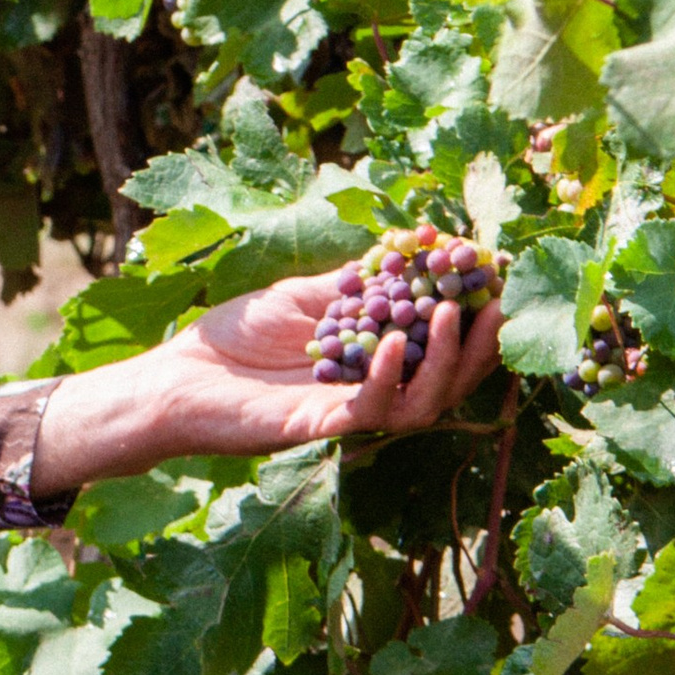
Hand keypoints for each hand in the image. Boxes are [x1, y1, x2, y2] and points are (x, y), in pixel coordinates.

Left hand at [33, 266, 502, 497]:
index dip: (471, 315)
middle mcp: (370, 392)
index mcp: (372, 362)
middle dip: (479, 343)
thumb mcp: (301, 298)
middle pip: (447, 379)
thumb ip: (353, 283)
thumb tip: (408, 247)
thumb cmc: (232, 338)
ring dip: (445, 360)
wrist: (175, 378)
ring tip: (452, 316)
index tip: (496, 277)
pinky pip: (369, 410)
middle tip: (500, 304)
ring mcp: (347, 412)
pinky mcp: (318, 426)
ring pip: (422, 402)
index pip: (438, 343)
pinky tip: (394, 344)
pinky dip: (388, 378)